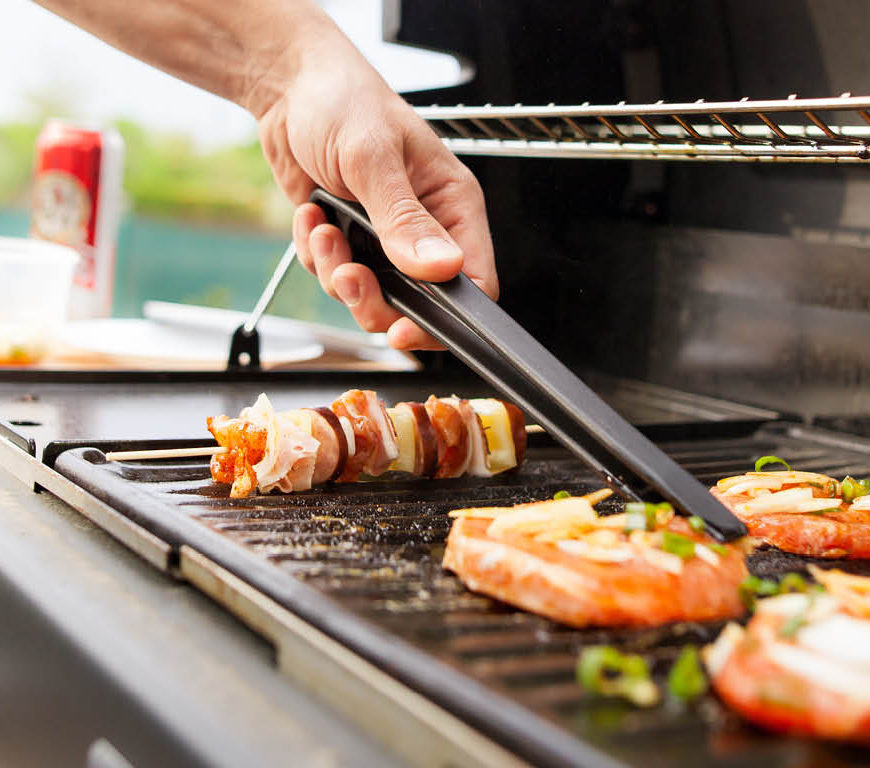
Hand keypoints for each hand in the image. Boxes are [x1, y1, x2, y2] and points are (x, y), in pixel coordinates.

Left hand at [255, 27, 496, 349]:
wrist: (289, 89)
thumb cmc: (342, 102)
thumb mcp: (373, 158)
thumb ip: (403, 220)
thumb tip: (440, 268)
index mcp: (452, 205)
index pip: (473, 281)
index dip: (444, 316)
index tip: (403, 327)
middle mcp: (425, 228)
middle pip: (418, 304)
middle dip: (374, 298)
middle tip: (347, 273)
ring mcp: (385, 239)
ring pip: (371, 296)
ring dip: (337, 272)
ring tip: (323, 230)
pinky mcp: (350, 241)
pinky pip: (335, 277)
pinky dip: (317, 256)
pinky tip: (312, 217)